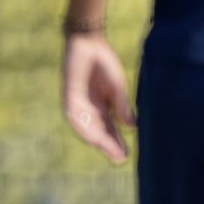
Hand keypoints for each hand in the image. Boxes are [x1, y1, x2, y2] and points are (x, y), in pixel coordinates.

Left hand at [62, 34, 134, 162]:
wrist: (88, 44)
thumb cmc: (104, 63)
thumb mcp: (118, 88)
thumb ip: (122, 107)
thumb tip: (132, 127)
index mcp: (104, 108)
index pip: (111, 129)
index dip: (117, 142)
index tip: (126, 156)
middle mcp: (91, 110)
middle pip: (100, 132)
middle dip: (109, 145)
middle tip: (119, 159)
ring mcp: (80, 105)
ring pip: (88, 128)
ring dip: (98, 140)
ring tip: (109, 150)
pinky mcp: (70, 97)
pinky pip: (76, 117)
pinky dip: (85, 127)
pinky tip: (94, 136)